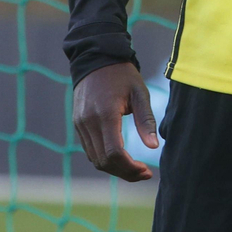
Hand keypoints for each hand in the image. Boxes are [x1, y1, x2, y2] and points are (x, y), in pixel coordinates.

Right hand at [72, 63, 158, 180]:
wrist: (96, 58)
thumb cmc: (122, 75)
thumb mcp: (140, 93)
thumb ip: (146, 121)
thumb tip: (154, 147)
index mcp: (106, 114)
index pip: (114, 153)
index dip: (130, 168)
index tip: (146, 170)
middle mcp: (89, 122)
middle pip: (104, 161)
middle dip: (125, 173)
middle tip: (144, 173)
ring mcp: (80, 124)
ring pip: (95, 159)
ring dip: (115, 169)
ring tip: (135, 169)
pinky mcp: (78, 124)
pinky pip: (90, 150)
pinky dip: (105, 159)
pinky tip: (121, 158)